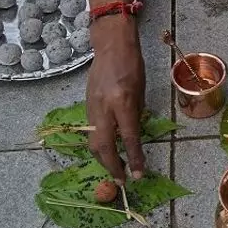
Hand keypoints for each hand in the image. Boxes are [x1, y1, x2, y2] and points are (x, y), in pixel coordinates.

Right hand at [85, 20, 146, 180]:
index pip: (129, 136)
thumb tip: (133, 136)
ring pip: (93, 142)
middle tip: (121, 180)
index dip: (134, 157)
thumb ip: (136, 114)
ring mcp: (92, 108)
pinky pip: (92, 132)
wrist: (110, 47)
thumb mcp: (141, 91)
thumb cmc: (132, 66)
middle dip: (111, 166)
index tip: (137, 175)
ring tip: (116, 168)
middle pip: (103, 146)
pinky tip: (108, 150)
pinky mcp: (86, 108)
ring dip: (104, 158)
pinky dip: (100, 144)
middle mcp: (104, 108)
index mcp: (122, 102)